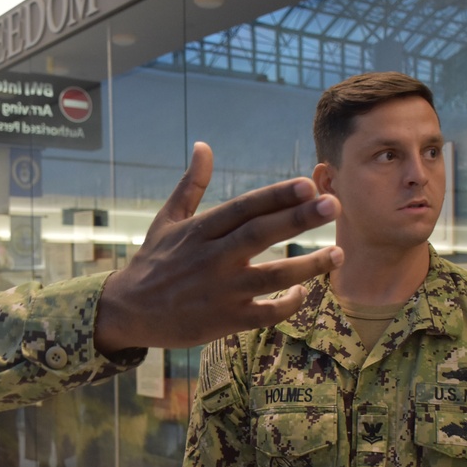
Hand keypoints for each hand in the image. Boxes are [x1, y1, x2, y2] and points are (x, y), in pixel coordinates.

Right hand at [95, 142, 342, 352]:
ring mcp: (221, 291)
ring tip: (338, 254)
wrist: (127, 311)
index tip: (308, 183)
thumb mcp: (166, 220)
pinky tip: (303, 291)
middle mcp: (212, 258)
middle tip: (332, 205)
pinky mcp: (225, 320)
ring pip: (272, 276)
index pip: (244, 207)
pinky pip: (266, 313)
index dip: (276, 195)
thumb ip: (191, 185)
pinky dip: (288, 304)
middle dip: (299, 219)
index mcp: (200, 230)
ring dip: (309, 266)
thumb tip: (203, 146)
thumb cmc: (152, 263)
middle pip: (261, 235)